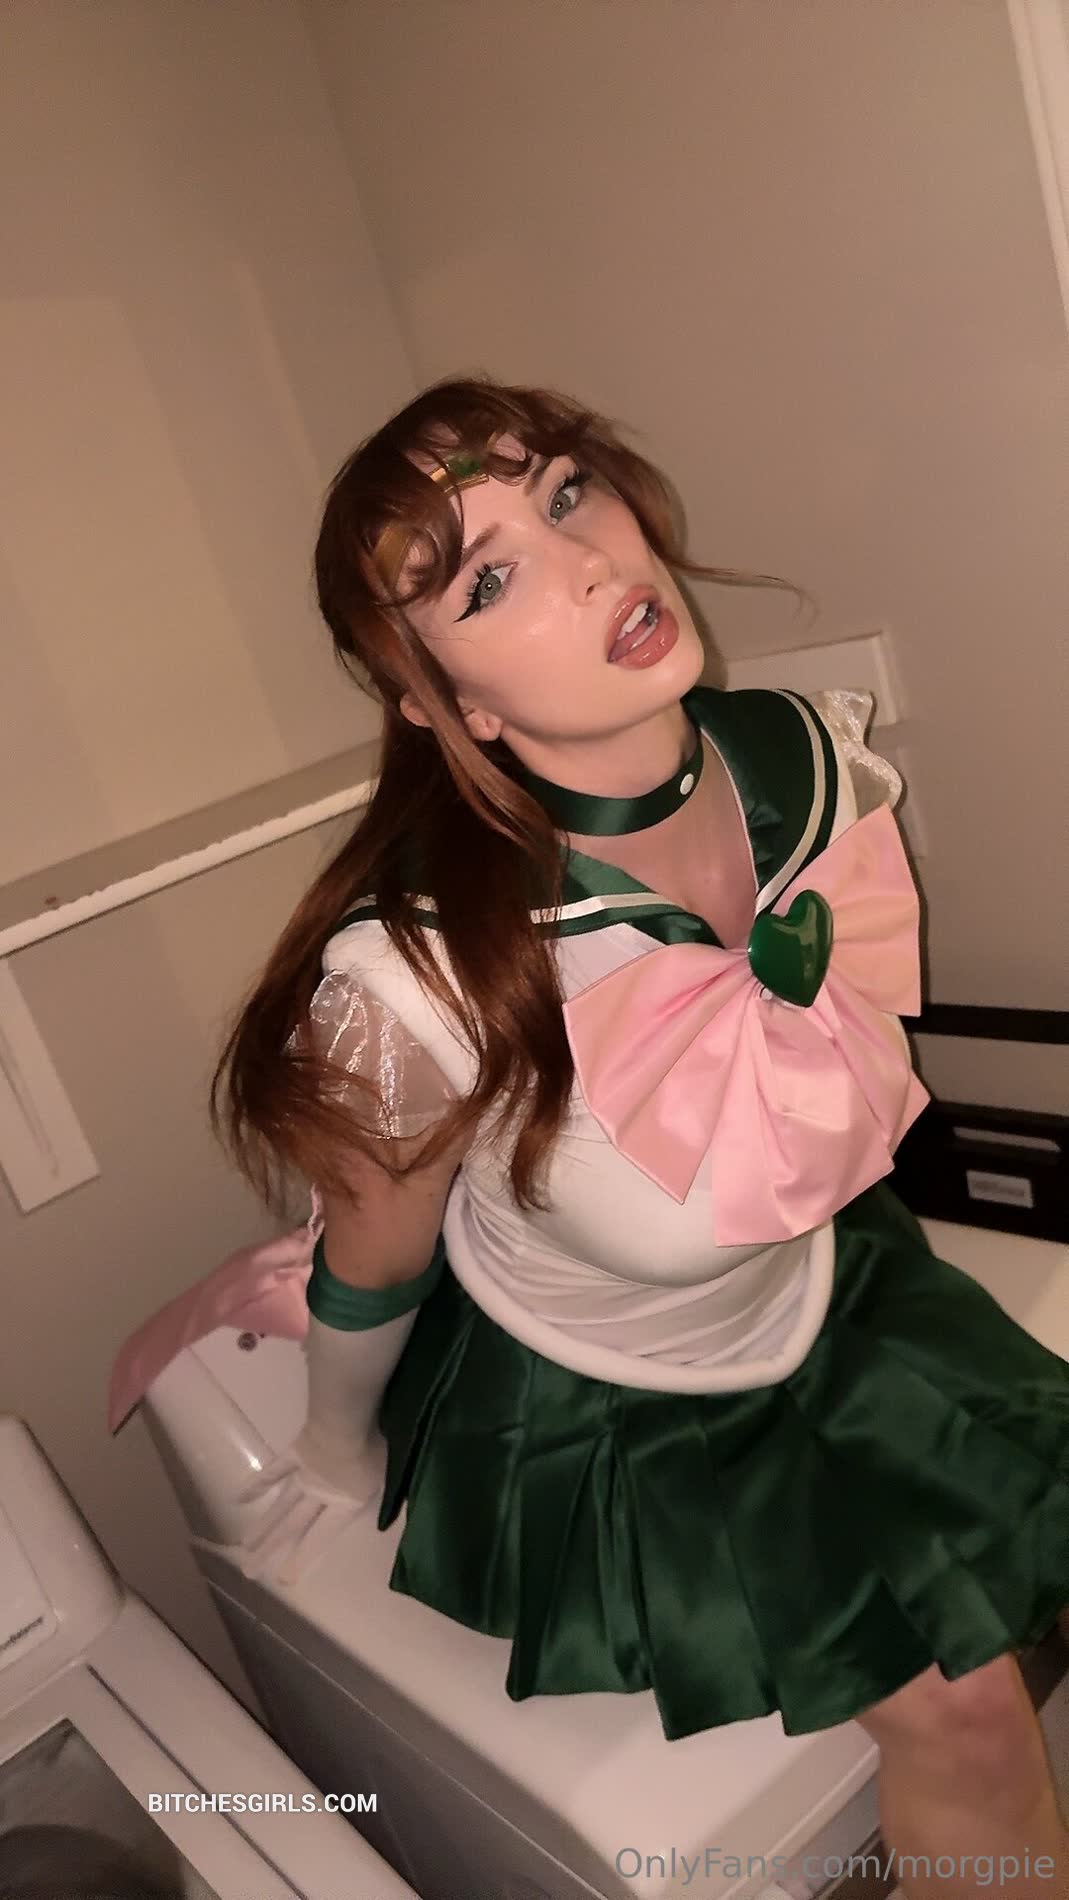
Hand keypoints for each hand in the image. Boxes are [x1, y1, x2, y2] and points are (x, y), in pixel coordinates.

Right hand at [231, 1431, 386, 1586]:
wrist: (347, 1420)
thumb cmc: (374, 1448)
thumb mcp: (392, 1476)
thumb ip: (392, 1496)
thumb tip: (401, 1508)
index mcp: (344, 1504)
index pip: (321, 1537)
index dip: (303, 1558)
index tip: (284, 1580)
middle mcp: (319, 1495)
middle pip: (293, 1527)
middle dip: (271, 1551)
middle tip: (249, 1573)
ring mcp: (304, 1474)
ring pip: (280, 1505)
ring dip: (262, 1526)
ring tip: (244, 1546)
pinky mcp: (296, 1453)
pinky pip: (275, 1470)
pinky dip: (258, 1483)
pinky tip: (240, 1498)